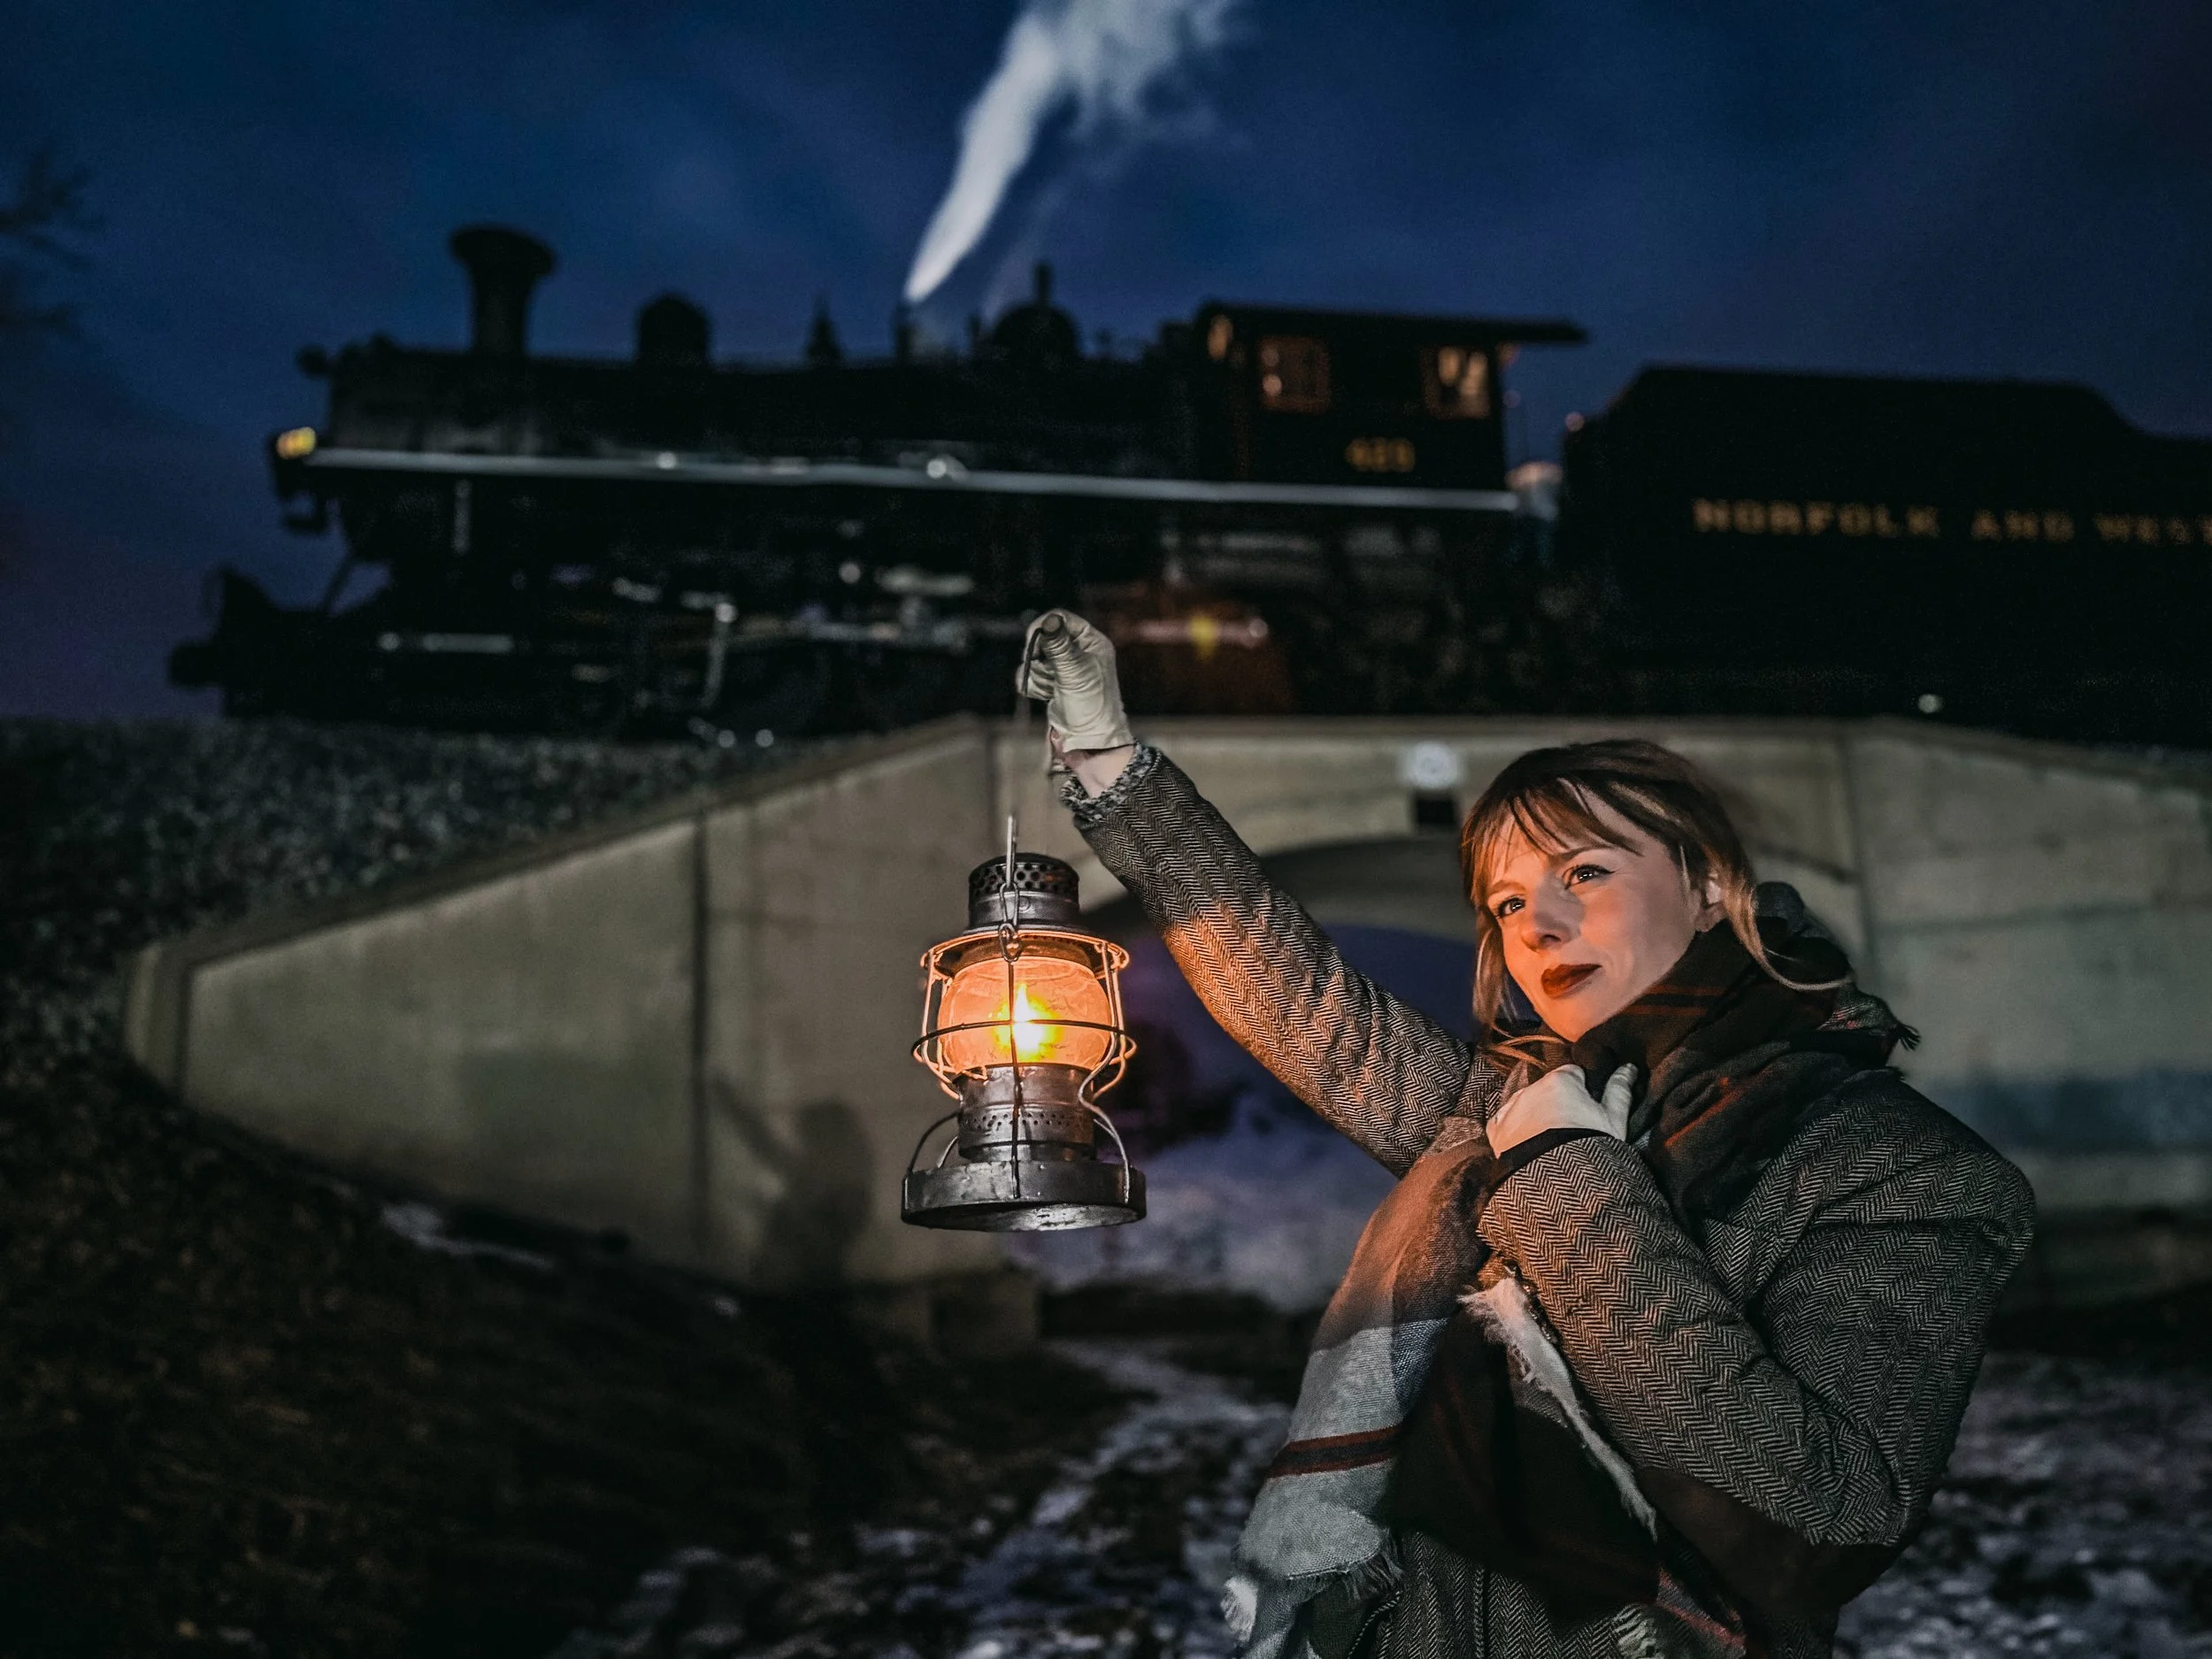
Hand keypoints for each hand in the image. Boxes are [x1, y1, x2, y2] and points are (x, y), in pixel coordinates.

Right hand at [1019, 610, 1133, 753]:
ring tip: (1052, 689)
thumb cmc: (1090, 704)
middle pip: (1043, 637)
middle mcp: (1078, 651)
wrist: (1088, 740)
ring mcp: (1064, 667)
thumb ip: (1059, 645)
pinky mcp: (1052, 682)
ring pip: (1034, 657)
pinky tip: (1046, 695)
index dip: (1044, 628)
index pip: (1061, 618)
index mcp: (1091, 641)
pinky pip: (1030, 674)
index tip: (1034, 645)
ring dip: (1037, 674)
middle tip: (1045, 671)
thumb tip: (1049, 620)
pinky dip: (1034, 685)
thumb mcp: (1074, 672)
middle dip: (1038, 656)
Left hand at [1485, 1063, 1635, 1158]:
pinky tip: (1528, 1144)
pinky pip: (1506, 1122)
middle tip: (1571, 1129)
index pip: (1574, 1074)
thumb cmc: (1589, 1147)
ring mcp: (1511, 1108)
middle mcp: (1531, 1088)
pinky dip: (1515, 1129)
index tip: (1588, 1109)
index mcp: (1561, 1080)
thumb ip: (1619, 1090)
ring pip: (1526, 1104)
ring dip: (1536, 1114)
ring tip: (1550, 1142)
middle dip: (1557, 1102)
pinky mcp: (1496, 1130)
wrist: (1554, 1183)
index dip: (1583, 1091)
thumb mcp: (1613, 1120)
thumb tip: (1628, 1068)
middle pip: (1548, 1089)